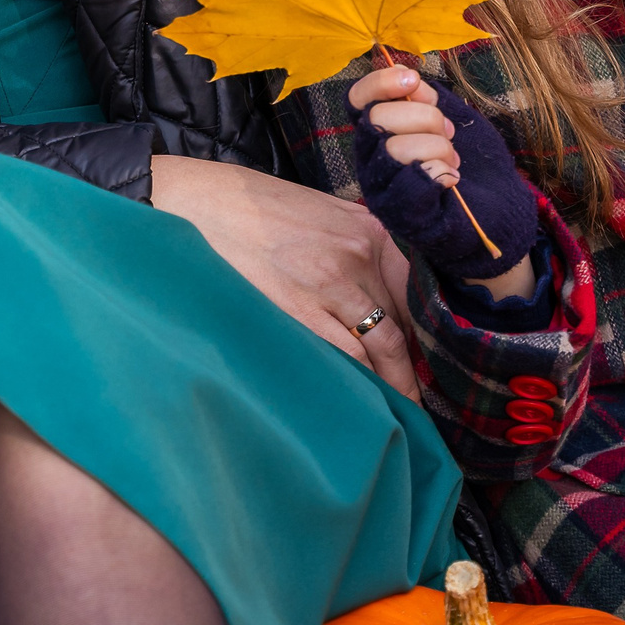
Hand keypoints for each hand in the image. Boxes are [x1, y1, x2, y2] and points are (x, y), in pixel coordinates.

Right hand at [149, 155, 417, 396]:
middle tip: (420, 405)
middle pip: (403, 325)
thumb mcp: (317, 212)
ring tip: (401, 420)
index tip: (429, 364)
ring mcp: (331, 285)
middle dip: (413, 368)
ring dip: (393, 387)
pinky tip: (363, 407)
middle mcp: (359, 255)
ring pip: (381, 350)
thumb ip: (352, 246)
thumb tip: (375, 294)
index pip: (415, 292)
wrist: (194, 204)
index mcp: (369, 229)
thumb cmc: (249, 208)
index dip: (425, 334)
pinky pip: (345, 358)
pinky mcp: (299, 311)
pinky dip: (358, 385)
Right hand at [346, 67, 538, 288]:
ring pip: (395, 148)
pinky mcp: (401, 216)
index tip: (413, 81)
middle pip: (378, 118)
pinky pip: (412, 181)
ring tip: (453, 162)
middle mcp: (371, 159)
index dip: (379, 83)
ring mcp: (382, 189)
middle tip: (448, 134)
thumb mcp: (453, 116)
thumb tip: (408, 80)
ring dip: (437, 149)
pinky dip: (440, 173)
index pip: (357, 100)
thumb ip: (427, 97)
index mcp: (379, 131)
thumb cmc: (474, 162)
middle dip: (424, 117)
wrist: (501, 209)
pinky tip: (452, 181)